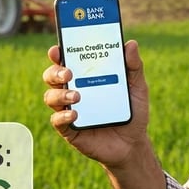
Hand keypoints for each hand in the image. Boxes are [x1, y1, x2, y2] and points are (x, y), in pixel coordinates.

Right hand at [42, 40, 151, 169]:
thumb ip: (134, 67)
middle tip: (68, 73)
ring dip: (60, 95)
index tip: (58, 49)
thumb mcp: (138, 88)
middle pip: (52, 76)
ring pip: (51, 97)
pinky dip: (63, 117)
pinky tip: (75, 115)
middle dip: (55, 72)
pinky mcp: (70, 129)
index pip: (66, 60)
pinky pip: (57, 121)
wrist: (133, 144)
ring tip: (76, 96)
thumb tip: (131, 44)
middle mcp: (73, 90)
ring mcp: (69, 110)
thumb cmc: (132, 112)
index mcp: (86, 77)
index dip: (58, 53)